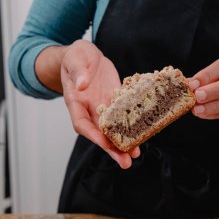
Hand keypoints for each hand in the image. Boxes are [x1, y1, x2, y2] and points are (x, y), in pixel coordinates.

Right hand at [61, 40, 139, 168]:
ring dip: (123, 142)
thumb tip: (82, 84)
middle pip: (99, 133)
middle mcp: (89, 109)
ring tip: (136, 153)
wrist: (86, 56)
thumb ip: (78, 71)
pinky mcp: (114, 102)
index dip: (94, 136)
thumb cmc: (76, 56)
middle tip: (125, 162)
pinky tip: (142, 133)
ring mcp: (102, 107)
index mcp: (75, 101)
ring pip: (112, 129)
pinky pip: (123, 116)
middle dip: (111, 148)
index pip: (82, 124)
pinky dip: (131, 125)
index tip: (106, 145)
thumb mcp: (76, 58)